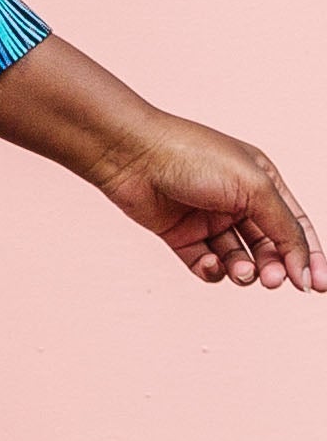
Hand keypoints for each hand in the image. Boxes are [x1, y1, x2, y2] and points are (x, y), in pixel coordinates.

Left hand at [0, 35, 320, 290]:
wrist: (132, 154)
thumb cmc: (194, 157)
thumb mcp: (254, 188)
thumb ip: (283, 227)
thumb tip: (302, 267)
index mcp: (263, 182)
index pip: (296, 226)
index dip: (309, 256)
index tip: (318, 286)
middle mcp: (238, 201)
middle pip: (269, 247)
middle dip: (275, 267)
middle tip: (272, 280)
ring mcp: (208, 219)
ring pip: (238, 259)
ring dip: (245, 271)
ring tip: (243, 273)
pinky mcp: (180, 235)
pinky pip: (205, 264)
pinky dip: (212, 270)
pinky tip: (211, 264)